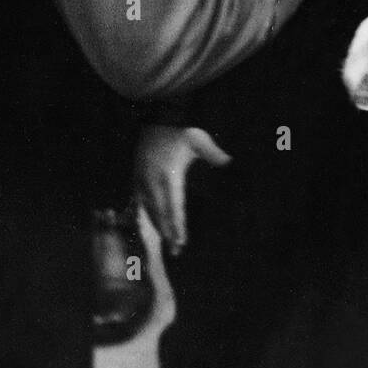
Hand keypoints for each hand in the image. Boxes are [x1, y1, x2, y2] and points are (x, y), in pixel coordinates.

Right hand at [135, 124, 231, 254]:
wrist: (156, 117)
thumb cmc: (180, 130)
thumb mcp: (198, 140)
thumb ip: (213, 153)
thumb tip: (230, 161)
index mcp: (169, 175)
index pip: (174, 206)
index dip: (177, 225)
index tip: (181, 241)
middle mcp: (153, 181)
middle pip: (160, 213)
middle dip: (168, 233)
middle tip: (175, 251)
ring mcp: (142, 179)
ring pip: (149, 209)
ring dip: (157, 227)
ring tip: (165, 243)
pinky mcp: (137, 176)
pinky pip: (139, 200)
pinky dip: (146, 214)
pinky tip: (150, 225)